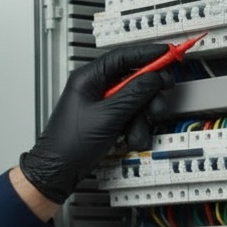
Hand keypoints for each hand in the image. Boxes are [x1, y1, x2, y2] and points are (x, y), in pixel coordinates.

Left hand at [18, 43, 171, 202]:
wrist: (58, 172)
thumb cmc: (70, 144)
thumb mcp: (109, 116)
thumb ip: (134, 94)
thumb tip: (155, 78)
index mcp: (88, 78)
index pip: (123, 56)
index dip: (148, 54)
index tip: (168, 54)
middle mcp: (95, 88)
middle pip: (134, 79)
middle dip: (149, 96)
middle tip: (157, 106)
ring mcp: (102, 104)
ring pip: (136, 101)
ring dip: (142, 119)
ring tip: (135, 132)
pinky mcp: (107, 120)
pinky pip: (130, 117)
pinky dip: (134, 129)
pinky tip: (129, 139)